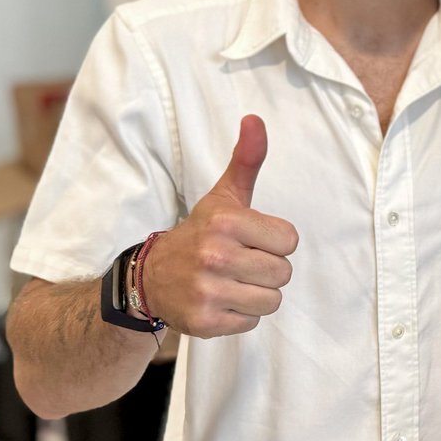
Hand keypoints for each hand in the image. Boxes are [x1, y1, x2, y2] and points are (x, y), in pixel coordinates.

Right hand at [140, 115, 298, 337]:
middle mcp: (214, 256)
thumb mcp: (223, 196)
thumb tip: (255, 119)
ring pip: (271, 300)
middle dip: (267, 270)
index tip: (249, 240)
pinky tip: (220, 300)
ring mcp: (207, 291)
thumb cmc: (200, 233)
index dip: (274, 242)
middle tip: (239, 263)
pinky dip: (240, 315)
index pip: (290, 240)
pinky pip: (251, 322)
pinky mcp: (204, 322)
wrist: (150, 277)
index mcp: (225, 222)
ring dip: (256, 294)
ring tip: (231, 282)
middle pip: (283, 273)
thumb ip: (246, 159)